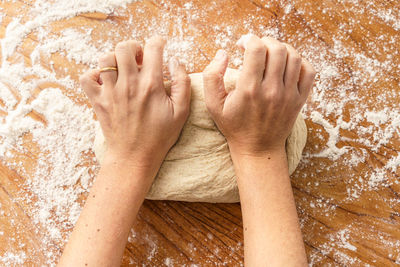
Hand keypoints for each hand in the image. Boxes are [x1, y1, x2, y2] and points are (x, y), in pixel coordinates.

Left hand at [80, 36, 190, 167]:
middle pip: (125, 47)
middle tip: (140, 59)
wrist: (134, 157)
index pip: (153, 48)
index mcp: (151, 85)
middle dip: (135, 47)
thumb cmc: (160, 136)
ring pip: (106, 59)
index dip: (158, 42)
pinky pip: (87, 78)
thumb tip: (175, 61)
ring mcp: (110, 92)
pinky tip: (107, 81)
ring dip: (116, 59)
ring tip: (124, 69)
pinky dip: (94, 74)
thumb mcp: (181, 112)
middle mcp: (129, 84)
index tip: (160, 45)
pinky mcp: (98, 101)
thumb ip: (182, 83)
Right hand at [203, 35, 315, 156]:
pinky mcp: (299, 100)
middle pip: (276, 48)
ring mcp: (289, 95)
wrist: (257, 148)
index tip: (242, 44)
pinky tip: (286, 65)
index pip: (256, 49)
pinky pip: (308, 71)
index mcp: (249, 89)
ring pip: (294, 56)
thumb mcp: (213, 104)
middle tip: (256, 47)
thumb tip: (223, 53)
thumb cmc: (234, 125)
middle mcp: (272, 90)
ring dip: (281, 48)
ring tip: (270, 54)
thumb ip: (211, 76)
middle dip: (264, 41)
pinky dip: (299, 61)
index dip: (249, 39)